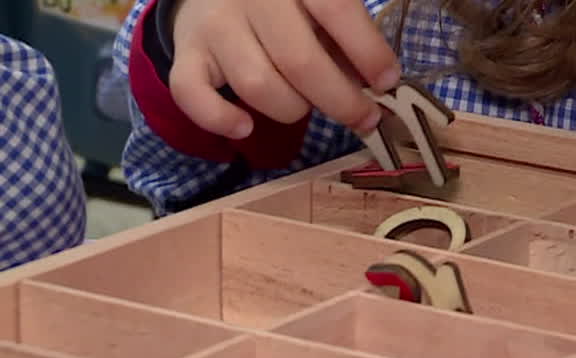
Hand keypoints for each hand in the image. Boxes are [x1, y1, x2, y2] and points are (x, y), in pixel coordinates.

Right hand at [168, 0, 400, 139]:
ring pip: (257, 85)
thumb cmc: (287, 6)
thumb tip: (380, 84)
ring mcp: (216, 23)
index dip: (368, 51)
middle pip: (299, 61)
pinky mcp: (188, 52)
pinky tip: (244, 127)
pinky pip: (192, 94)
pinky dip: (219, 119)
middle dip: (341, 101)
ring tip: (305, 105)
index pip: (336, 9)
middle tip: (364, 118)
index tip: (387, 81)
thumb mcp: (322, 7)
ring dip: (292, 110)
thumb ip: (348, 39)